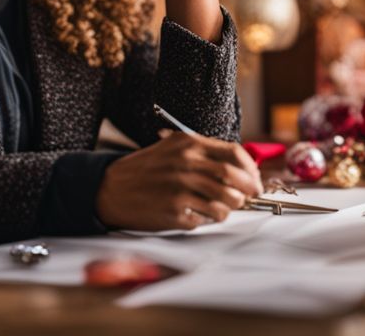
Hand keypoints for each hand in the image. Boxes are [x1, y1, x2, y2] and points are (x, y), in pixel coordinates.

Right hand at [95, 130, 262, 230]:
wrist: (110, 188)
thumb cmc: (145, 169)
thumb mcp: (172, 149)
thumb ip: (203, 153)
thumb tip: (240, 168)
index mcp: (188, 144)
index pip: (235, 154)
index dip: (251, 169)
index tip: (254, 180)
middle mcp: (186, 164)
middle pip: (234, 179)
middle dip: (248, 191)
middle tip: (247, 198)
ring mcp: (180, 189)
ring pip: (225, 202)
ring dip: (230, 208)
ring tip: (221, 208)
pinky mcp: (174, 212)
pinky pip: (206, 219)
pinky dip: (208, 219)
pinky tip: (199, 214)